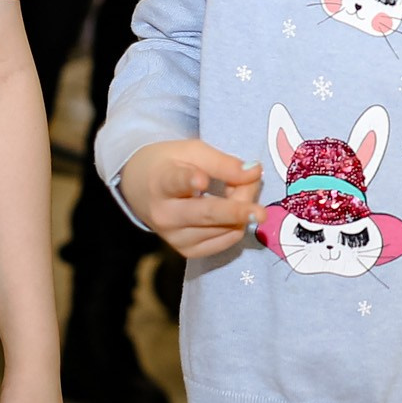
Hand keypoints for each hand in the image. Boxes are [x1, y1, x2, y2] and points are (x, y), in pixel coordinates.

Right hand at [119, 140, 262, 259]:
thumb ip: (223, 162)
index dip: (189, 181)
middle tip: (261, 211)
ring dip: (241, 208)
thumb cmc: (169, 164)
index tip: (202, 180)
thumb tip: (254, 173)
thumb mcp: (192, 151)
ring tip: (237, 188)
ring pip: (222, 227)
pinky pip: (225, 240)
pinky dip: (236, 224)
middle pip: (205, 214)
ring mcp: (174, 237)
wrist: (140, 189)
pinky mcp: (186, 251)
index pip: (174, 181)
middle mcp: (164, 215)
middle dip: (235, 212)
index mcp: (160, 182)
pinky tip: (233, 209)